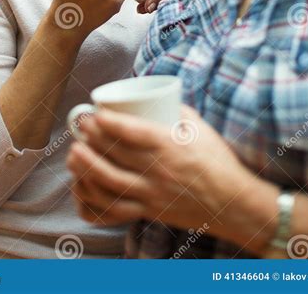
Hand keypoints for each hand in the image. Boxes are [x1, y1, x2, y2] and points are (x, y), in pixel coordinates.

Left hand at [66, 105, 272, 244]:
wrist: (233, 203)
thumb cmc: (217, 160)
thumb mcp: (199, 126)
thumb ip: (175, 108)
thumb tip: (153, 96)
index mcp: (170, 146)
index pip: (131, 133)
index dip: (106, 122)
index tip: (94, 112)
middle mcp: (158, 171)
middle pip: (114, 155)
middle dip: (90, 139)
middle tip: (80, 126)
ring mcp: (152, 195)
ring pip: (108, 184)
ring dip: (85, 168)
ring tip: (74, 154)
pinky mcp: (149, 212)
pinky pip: (113, 212)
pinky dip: (93, 202)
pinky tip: (82, 189)